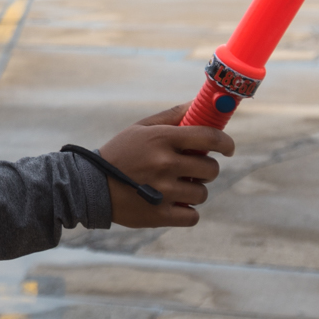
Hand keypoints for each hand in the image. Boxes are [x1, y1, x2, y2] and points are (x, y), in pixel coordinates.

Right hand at [97, 106, 234, 228]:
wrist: (90, 186)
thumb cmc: (120, 153)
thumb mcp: (141, 128)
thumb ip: (173, 115)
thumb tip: (199, 103)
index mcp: (161, 139)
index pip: (209, 138)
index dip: (226, 143)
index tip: (228, 149)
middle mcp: (164, 164)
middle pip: (211, 169)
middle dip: (206, 169)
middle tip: (193, 169)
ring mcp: (163, 192)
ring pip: (202, 193)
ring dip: (193, 191)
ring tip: (174, 188)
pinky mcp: (159, 216)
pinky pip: (192, 216)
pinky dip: (186, 212)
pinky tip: (172, 204)